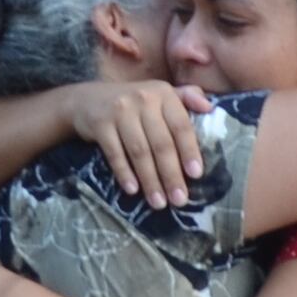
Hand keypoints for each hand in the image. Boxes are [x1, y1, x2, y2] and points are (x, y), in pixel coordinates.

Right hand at [63, 80, 212, 208]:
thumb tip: (210, 108)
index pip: (181, 126)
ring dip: (150, 180)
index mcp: (163, 93)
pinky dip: (124, 173)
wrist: (85, 100)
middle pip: (161, 143)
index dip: (189, 151)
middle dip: (171, 175)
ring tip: (158, 202)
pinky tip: (133, 190)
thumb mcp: (158, 94)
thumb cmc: (132, 103)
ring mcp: (120, 111)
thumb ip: (186, 98)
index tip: (196, 175)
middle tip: (179, 200)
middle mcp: (142, 99)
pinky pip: (115, 153)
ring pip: (140, 151)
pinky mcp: (100, 124)